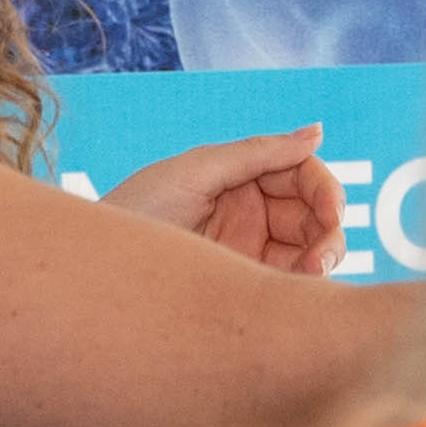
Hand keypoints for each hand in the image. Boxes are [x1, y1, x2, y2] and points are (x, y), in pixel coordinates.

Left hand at [107, 126, 343, 276]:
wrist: (93, 274)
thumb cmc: (132, 212)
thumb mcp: (194, 172)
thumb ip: (257, 153)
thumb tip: (317, 131)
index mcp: (237, 177)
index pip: (301, 175)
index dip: (324, 190)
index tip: (332, 213)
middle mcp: (248, 213)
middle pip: (313, 215)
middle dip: (327, 232)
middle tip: (320, 259)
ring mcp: (246, 252)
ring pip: (309, 252)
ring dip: (321, 262)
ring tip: (309, 277)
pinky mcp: (242, 288)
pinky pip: (287, 286)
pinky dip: (303, 288)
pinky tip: (296, 295)